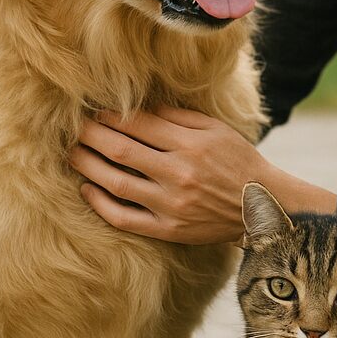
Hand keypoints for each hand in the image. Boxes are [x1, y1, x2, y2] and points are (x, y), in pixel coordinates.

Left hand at [70, 106, 334, 243]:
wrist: (263, 205)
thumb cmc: (238, 160)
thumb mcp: (216, 129)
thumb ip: (178, 117)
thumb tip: (140, 106)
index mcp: (190, 144)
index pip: (139, 125)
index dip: (112, 116)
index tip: (95, 111)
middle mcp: (179, 173)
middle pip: (121, 151)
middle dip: (92, 136)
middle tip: (75, 129)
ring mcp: (171, 205)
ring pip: (117, 184)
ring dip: (89, 167)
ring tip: (73, 154)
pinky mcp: (169, 230)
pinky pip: (125, 218)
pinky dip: (101, 204)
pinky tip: (87, 189)